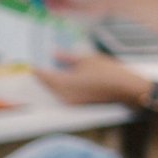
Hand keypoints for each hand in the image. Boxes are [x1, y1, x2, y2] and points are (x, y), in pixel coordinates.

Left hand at [34, 54, 148, 107]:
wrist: (126, 88)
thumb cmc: (107, 72)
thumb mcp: (87, 59)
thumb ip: (67, 57)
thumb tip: (54, 54)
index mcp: (62, 84)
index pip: (43, 75)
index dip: (37, 66)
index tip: (32, 59)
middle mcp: (63, 95)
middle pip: (47, 83)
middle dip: (44, 73)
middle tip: (43, 60)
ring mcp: (71, 101)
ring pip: (55, 88)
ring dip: (53, 79)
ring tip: (55, 65)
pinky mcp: (78, 103)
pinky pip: (64, 92)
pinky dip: (62, 84)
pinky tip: (67, 74)